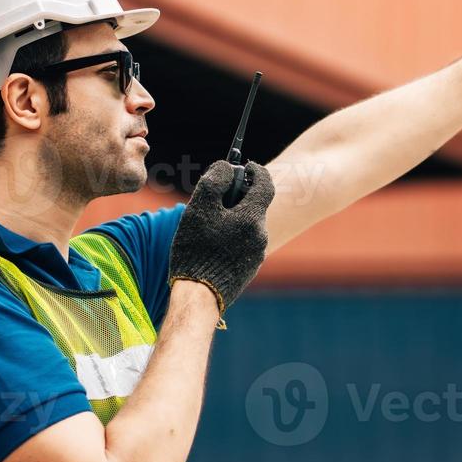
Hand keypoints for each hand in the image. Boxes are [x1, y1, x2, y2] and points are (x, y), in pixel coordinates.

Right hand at [168, 160, 274, 313]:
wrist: (199, 296)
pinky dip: (232, 236)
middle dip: (238, 197)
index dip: (256, 171)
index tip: (246, 165)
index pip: (265, 184)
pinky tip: (210, 245)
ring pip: (247, 226)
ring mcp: (257, 254)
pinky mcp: (249, 269)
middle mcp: (261, 236)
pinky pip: (244, 243)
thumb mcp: (200, 208)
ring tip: (207, 225)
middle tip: (216, 197)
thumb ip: (215, 181)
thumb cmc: (196, 249)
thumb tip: (228, 166)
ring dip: (233, 218)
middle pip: (254, 206)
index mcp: (253, 218)